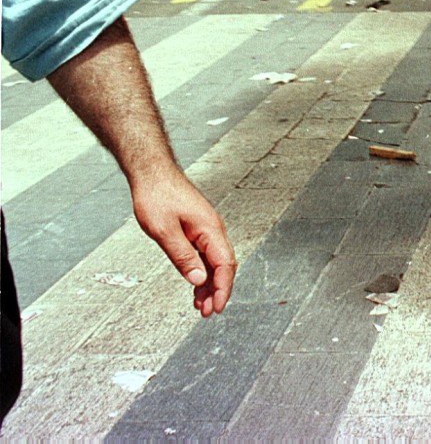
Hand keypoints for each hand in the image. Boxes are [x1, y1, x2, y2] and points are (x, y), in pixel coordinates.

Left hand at [131, 169, 236, 316]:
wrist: (152, 174)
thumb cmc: (157, 196)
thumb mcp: (164, 231)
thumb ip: (183, 256)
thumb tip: (199, 279)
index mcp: (209, 229)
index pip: (225, 264)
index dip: (223, 288)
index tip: (217, 307)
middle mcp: (212, 229)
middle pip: (223, 265)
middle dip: (218, 290)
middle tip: (208, 311)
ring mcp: (205, 229)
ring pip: (214, 262)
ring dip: (209, 284)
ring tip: (200, 305)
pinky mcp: (197, 229)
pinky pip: (205, 255)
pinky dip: (202, 272)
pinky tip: (195, 284)